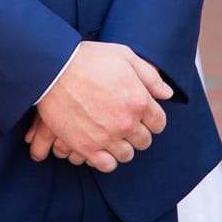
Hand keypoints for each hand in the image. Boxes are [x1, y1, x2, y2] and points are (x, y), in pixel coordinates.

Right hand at [28, 42, 171, 171]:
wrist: (54, 68)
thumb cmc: (89, 58)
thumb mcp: (124, 56)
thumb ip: (150, 76)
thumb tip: (167, 94)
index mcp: (139, 100)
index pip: (159, 123)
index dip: (151, 118)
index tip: (140, 114)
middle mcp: (127, 122)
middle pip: (144, 141)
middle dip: (137, 132)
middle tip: (123, 121)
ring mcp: (107, 137)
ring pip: (126, 155)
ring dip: (121, 145)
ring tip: (110, 132)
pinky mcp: (87, 147)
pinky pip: (107, 165)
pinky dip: (106, 158)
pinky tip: (100, 144)